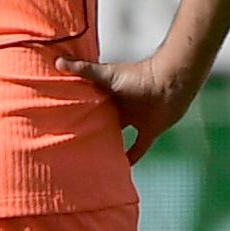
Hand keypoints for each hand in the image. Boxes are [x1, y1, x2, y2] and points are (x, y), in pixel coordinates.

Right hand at [56, 53, 203, 163]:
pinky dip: (131, 158)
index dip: (75, 116)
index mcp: (108, 96)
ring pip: (118, 137)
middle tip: (70, 150)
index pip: (88, 108)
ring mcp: (135, 120)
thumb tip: (57, 61)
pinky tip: (120, 169)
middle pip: (101, 124)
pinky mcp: (149, 131)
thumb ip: (84, 70)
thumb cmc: (139, 76)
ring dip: (108, 147)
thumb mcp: (107, 74)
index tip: (58, 128)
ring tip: (89, 162)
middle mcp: (121, 109)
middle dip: (89, 134)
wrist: (172, 82)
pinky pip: (138, 148)